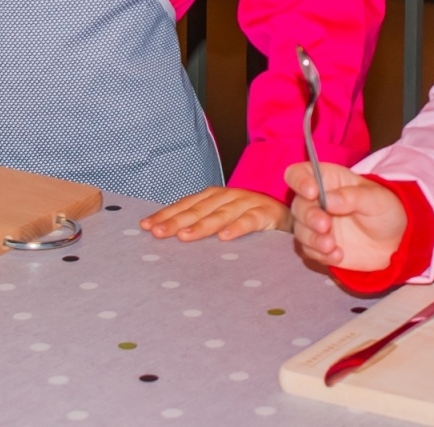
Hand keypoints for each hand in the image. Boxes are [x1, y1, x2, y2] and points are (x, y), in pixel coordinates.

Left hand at [139, 187, 291, 241]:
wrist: (287, 215)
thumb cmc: (248, 218)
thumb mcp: (222, 218)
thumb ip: (200, 223)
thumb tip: (167, 235)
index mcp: (213, 197)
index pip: (185, 205)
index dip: (166, 215)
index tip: (146, 226)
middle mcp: (227, 196)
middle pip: (197, 210)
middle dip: (175, 221)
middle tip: (157, 233)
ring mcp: (246, 203)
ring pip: (220, 214)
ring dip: (201, 225)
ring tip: (184, 236)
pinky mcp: (265, 214)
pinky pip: (250, 221)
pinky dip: (237, 227)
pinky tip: (225, 237)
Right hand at [285, 162, 406, 271]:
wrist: (396, 242)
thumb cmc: (385, 211)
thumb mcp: (377, 198)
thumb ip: (352, 197)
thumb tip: (328, 199)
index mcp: (328, 180)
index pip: (299, 173)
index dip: (299, 180)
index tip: (312, 192)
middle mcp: (316, 201)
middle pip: (298, 205)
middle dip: (309, 216)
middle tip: (326, 225)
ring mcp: (315, 225)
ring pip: (299, 230)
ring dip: (312, 239)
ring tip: (332, 246)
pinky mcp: (318, 246)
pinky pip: (308, 250)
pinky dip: (319, 255)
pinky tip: (338, 255)